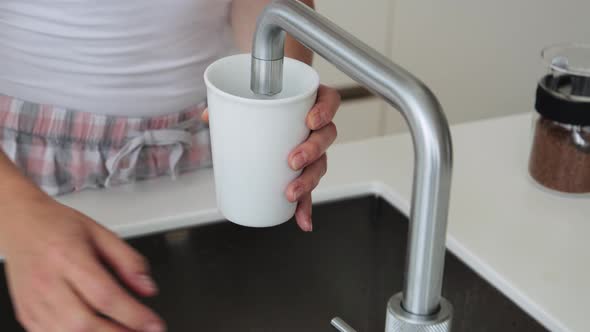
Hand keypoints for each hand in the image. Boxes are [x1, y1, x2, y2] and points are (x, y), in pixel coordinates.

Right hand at [0, 196, 164, 331]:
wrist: (21, 223)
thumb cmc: (58, 226)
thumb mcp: (101, 233)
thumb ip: (128, 261)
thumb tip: (148, 288)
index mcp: (68, 257)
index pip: (105, 296)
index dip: (134, 315)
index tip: (154, 324)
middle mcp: (47, 282)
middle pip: (84, 322)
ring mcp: (33, 301)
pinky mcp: (26, 314)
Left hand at [201, 84, 339, 231]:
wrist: (258, 109)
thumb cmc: (261, 102)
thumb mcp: (245, 100)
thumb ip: (229, 105)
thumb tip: (208, 117)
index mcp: (309, 101)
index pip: (329, 100)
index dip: (325, 111)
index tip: (310, 120)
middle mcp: (316, 125)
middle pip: (326, 136)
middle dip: (312, 151)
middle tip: (292, 161)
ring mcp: (312, 148)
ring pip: (320, 163)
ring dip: (308, 181)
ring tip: (291, 192)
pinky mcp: (303, 170)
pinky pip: (310, 189)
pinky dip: (306, 207)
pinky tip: (302, 220)